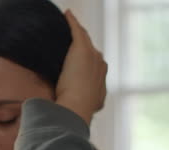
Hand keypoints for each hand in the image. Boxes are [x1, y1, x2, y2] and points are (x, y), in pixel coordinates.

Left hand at [55, 9, 107, 125]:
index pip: (93, 65)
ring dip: (77, 32)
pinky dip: (72, 21)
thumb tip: (85, 115)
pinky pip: (76, 31)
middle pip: (91, 50)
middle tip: (73, 39)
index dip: (86, 61)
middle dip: (84, 45)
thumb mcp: (85, 111)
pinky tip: (67, 14)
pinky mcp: (81, 49)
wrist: (77, 108)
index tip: (78, 61)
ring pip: (84, 39)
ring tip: (70, 25)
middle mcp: (101, 65)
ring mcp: (92, 56)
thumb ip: (85, 108)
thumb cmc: (78, 113)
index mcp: (101, 79)